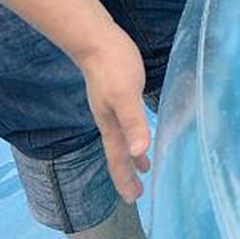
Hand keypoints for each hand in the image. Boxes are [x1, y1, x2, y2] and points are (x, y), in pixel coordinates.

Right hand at [75, 28, 152, 200]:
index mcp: (111, 125)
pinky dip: (134, 133)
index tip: (132, 198)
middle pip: (118, 153)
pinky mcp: (117, 92)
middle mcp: (109, 120)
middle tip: (137, 192)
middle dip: (127, 172)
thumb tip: (139, 151)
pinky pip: (126, 122)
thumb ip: (133, 123)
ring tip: (144, 164)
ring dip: (132, 154)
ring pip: (122, 138)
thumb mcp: (126, 96)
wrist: (96, 39)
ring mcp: (111, 107)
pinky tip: (139, 128)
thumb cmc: (112, 67)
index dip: (125, 179)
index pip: (118, 159)